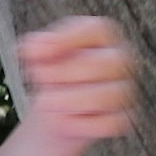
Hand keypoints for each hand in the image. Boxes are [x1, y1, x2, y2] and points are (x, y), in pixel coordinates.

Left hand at [16, 17, 136, 154]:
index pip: (98, 30)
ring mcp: (123, 90)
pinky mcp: (121, 118)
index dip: (68, 39)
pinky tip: (60, 122)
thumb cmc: (52, 74)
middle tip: (39, 76)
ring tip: (44, 102)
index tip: (38, 51)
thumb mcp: (40, 57)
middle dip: (68, 71)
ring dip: (73, 100)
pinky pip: (111, 123)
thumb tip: (31, 47)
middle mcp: (119, 61)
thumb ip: (38, 49)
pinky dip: (83, 124)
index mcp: (102, 38)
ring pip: (112, 95)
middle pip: (109, 62)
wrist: (53, 108)